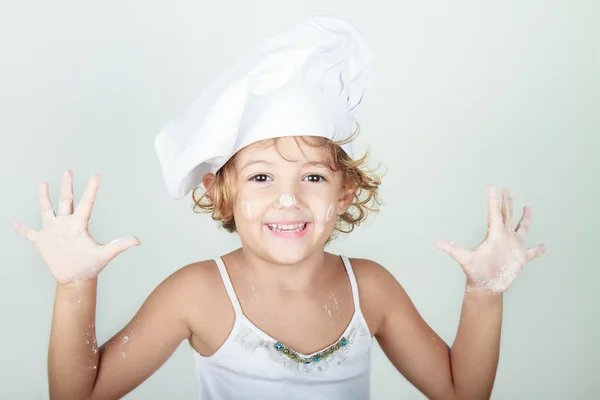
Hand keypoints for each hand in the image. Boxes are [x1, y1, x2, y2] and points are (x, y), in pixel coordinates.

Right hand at [13, 170, 139, 284]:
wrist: (76, 279)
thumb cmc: (91, 266)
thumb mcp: (105, 254)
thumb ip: (120, 245)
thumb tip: (138, 241)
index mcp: (80, 224)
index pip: (86, 203)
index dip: (91, 189)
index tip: (96, 175)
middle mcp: (66, 224)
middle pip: (66, 200)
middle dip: (66, 186)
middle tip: (68, 171)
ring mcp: (53, 231)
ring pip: (47, 210)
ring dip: (44, 197)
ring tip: (44, 183)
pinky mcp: (42, 242)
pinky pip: (29, 233)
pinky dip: (22, 229)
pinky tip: (15, 223)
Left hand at [433, 185, 545, 293]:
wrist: (486, 286)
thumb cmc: (475, 272)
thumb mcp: (465, 258)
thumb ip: (452, 249)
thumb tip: (435, 244)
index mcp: (494, 234)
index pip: (494, 213)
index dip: (493, 200)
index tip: (492, 186)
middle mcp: (504, 237)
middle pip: (507, 215)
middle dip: (507, 202)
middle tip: (507, 189)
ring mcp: (514, 246)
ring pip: (522, 228)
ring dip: (525, 219)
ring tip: (528, 208)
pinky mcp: (522, 258)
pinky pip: (533, 252)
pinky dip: (539, 249)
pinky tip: (545, 246)